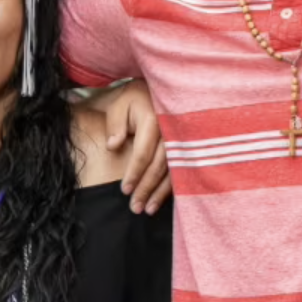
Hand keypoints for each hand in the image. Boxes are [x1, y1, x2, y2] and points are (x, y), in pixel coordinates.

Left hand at [101, 80, 170, 212]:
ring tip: (147, 210)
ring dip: (160, 193)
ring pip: (173, 171)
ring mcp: (183, 138)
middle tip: (135, 208)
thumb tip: (113, 145)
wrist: (158, 91)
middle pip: (159, 166)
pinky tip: (163, 200)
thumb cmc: (134, 99)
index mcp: (155, 118)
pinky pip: (183, 169)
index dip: (134, 173)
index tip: (124, 191)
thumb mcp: (119, 104)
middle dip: (146, 189)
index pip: (143, 153)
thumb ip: (114, 124)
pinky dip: (173, 186)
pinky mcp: (189, 146)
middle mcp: (172, 130)